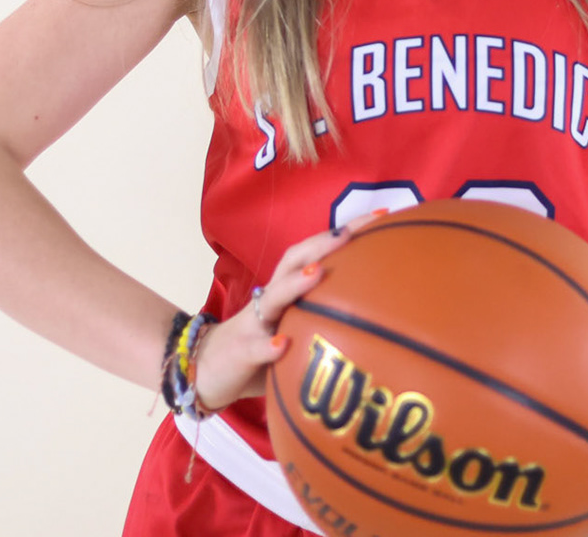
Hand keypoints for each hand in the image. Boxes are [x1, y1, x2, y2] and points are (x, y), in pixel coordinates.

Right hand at [188, 209, 386, 412]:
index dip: (346, 232)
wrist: (205, 372)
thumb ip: (326, 318)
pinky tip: (282, 346)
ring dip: (294, 285)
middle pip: (293, 260)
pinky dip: (267, 346)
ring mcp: (253, 323)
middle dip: (321, 244)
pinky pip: (254, 348)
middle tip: (349, 232)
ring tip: (317, 273)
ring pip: (273, 298)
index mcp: (287, 290)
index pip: (316, 252)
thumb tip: (382, 313)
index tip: (382, 216)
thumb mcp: (295, 329)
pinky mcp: (240, 352)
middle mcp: (271, 299)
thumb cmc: (262, 350)